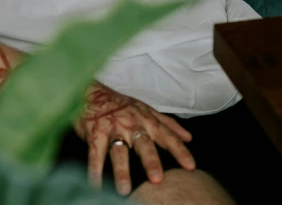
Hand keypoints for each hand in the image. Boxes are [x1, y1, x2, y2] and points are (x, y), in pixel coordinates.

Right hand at [74, 82, 194, 195]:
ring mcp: (112, 129)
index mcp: (146, 119)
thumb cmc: (121, 104)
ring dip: (121, 170)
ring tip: (124, 189)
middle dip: (150, 160)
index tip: (190, 166)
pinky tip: (95, 184)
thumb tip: (188, 137)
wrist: (91, 93)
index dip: (178, 149)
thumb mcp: (146, 110)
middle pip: (143, 144)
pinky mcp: (94, 133)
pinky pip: (95, 153)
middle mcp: (131, 124)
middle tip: (157, 179)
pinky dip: (94, 169)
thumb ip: (167, 124)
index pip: (166, 135)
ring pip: (118, 150)